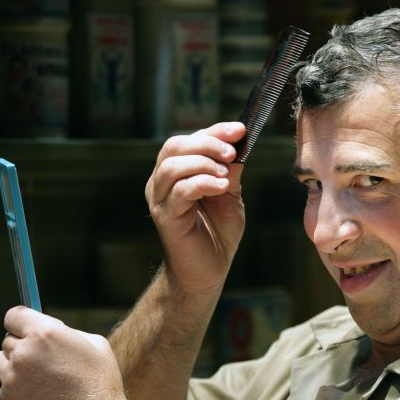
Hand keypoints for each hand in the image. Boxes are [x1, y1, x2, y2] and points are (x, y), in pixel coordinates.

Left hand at [0, 306, 134, 399]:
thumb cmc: (98, 381)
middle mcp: (24, 352)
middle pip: (8, 339)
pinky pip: (5, 383)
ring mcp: (13, 377)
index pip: (14, 315)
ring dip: (15, 363)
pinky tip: (40, 390)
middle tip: (44, 354)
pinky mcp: (8, 398)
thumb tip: (56, 330)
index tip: (27, 325)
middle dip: (24, 344)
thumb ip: (68, 332)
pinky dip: (17, 384)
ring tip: (39, 373)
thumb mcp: (94, 344)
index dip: (21, 320)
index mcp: (45, 333)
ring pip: (1, 361)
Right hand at [145, 122, 245, 293]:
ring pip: (172, 166)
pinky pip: (180, 191)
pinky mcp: (165, 217)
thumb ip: (230, 169)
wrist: (209, 270)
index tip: (240, 129)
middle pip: (174, 146)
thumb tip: (239, 141)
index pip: (188, 139)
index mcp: (175, 172)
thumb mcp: (229, 193)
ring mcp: (159, 200)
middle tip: (232, 153)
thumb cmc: (217, 232)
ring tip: (227, 175)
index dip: (214, 131)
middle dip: (207, 143)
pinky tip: (222, 187)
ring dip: (204, 164)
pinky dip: (204, 183)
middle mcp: (161, 182)